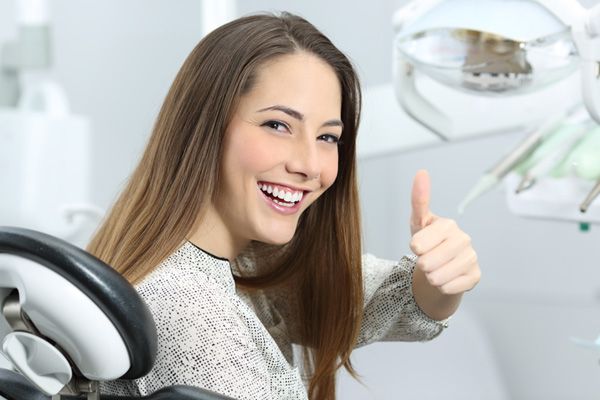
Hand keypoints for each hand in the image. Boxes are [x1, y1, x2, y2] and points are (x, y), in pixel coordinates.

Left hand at [410, 170, 480, 294]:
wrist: (441, 265)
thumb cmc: (428, 241)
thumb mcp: (418, 222)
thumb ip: (419, 199)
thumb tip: (421, 172)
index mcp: (448, 225)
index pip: (417, 245)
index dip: (414, 248)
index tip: (418, 245)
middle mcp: (463, 239)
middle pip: (427, 263)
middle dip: (422, 265)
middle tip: (427, 259)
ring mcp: (471, 258)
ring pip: (437, 278)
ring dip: (431, 277)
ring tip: (435, 268)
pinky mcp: (475, 276)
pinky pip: (448, 288)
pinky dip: (442, 287)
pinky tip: (446, 277)